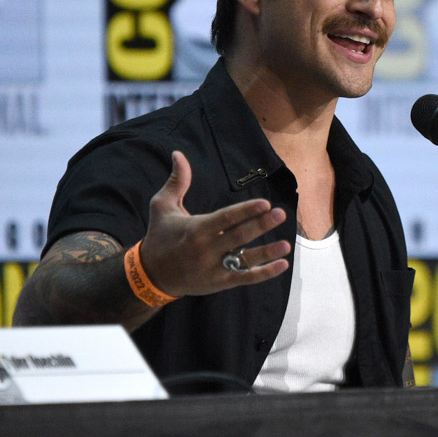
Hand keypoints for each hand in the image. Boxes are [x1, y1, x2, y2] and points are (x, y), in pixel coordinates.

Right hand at [138, 150, 289, 296]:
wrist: (151, 275)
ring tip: (286, 244)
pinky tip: (282, 264)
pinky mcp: (218, 282)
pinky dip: (264, 273)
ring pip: (244, 260)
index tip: (264, 203)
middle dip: (261, 225)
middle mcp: (206, 249)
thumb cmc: (159, 235)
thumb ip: (177, 181)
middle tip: (281, 214)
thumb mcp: (162, 206)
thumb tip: (179, 153)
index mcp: (195, 229)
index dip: (245, 211)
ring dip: (267, 253)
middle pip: (238, 237)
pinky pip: (244, 278)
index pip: (225, 218)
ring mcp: (213, 268)